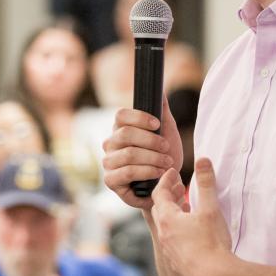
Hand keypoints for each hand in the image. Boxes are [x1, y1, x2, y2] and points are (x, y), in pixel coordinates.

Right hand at [102, 93, 181, 208]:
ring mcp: (108, 162)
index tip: (158, 124)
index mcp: (120, 129)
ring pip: (128, 154)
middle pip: (125, 134)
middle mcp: (110, 144)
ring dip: (152, 158)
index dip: (139, 117)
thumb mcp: (167, 132)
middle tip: (167, 148)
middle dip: (151, 141)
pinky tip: (159, 173)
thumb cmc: (164, 157)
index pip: (120, 115)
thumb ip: (162, 111)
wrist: (166, 186)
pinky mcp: (111, 181)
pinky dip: (147, 171)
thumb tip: (159, 89)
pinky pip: (127, 172)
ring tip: (167, 163)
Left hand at [150, 158, 234, 275]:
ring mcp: (169, 249)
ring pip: (165, 225)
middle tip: (180, 186)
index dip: (166, 180)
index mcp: (167, 219)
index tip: (174, 171)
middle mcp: (163, 234)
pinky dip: (178, 228)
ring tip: (187, 204)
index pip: (159, 193)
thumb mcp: (210, 208)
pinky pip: (172, 239)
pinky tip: (192, 229)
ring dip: (174, 212)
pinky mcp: (177, 261)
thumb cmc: (212, 242)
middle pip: (159, 208)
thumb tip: (202, 160)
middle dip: (169, 195)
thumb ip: (206, 183)